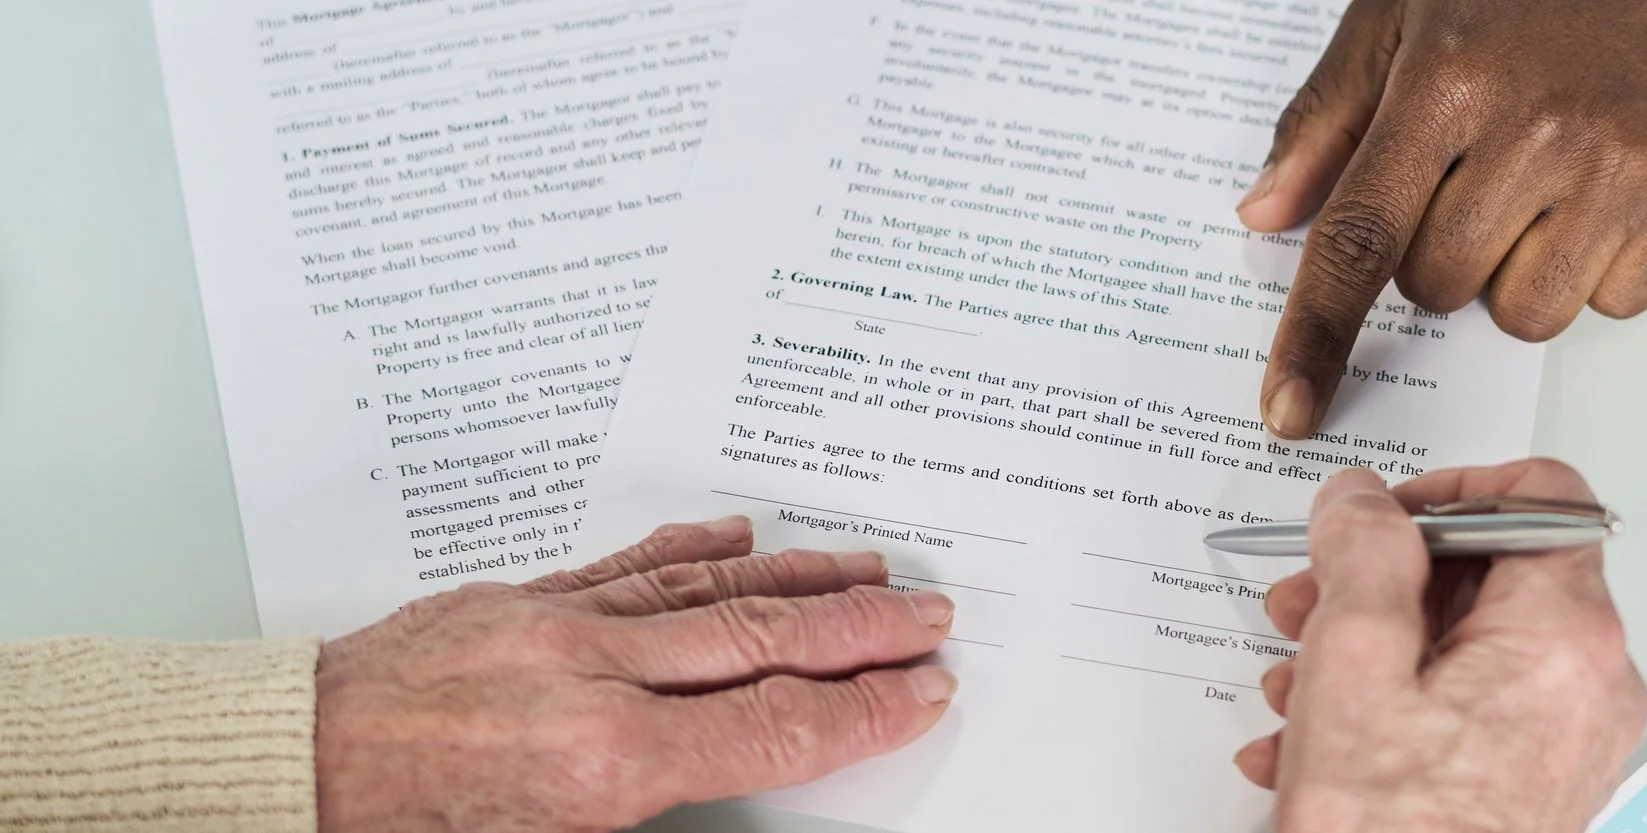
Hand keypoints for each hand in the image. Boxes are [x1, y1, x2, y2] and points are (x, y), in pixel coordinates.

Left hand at [314, 517, 958, 831]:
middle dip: (861, 631)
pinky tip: (742, 536)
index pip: (777, 728)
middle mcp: (594, 680)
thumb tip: (746, 765)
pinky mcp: (519, 598)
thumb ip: (660, 805)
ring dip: (803, 579)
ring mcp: (557, 627)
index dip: (864, 710)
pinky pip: (628, 564)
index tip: (922, 692)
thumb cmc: (410, 830)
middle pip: (764, 644)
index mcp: (608, 763)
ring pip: (709, 591)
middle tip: (929, 615)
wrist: (285, 774)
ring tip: (868, 570)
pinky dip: (695, 549)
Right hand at [1234, 461, 1646, 831]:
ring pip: (1467, 648)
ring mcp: (1567, 742)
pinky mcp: (1536, 785)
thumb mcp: (1353, 668)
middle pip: (1493, 576)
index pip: (1542, 498)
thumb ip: (1363, 556)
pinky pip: (1467, 712)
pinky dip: (1392, 708)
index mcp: (1565, 637)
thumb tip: (1363, 502)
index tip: (1380, 515)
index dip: (1449, 490)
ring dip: (1370, 651)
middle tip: (1308, 601)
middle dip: (1382, 583)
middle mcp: (1589, 685)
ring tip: (1295, 686)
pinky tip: (1315, 743)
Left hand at [1243, 0, 1646, 437]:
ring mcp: (1625, 172)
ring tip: (1551, 179)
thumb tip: (1266, 213)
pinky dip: (1601, 268)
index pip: (1361, 239)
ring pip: (1526, 315)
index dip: (1317, 336)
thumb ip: (1328, 118)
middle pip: (1440, 288)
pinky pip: (1613, 306)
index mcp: (1451, 84)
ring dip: (1521, 272)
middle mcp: (1540, 133)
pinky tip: (1609, 186)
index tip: (1287, 411)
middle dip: (1444, 252)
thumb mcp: (1402, 12)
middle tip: (1483, 173)